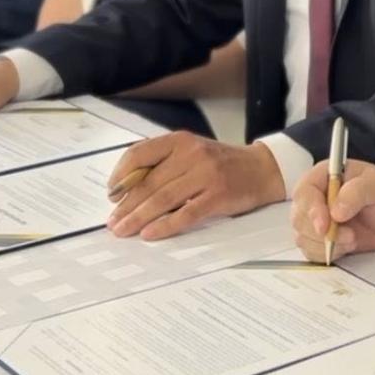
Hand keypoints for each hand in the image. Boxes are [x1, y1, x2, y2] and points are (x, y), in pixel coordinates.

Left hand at [106, 132, 285, 239]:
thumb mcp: (192, 152)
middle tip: (114, 222)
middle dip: (126, 206)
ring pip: (163, 199)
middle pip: (149, 183)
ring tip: (124, 231)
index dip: (121, 176)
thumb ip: (164, 164)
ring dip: (139, 218)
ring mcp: (207, 175)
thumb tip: (127, 190)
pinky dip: (165, 226)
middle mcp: (192, 154)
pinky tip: (151, 234)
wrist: (262, 169)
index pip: (139, 154)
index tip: (112, 194)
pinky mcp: (218, 196)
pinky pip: (185, 213)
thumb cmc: (222, 164)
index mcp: (181, 140)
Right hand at [291, 160, 374, 262]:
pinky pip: (311, 251)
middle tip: (350, 236)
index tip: (325, 225)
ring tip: (353, 239)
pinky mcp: (320, 238)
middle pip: (299, 218)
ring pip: (303, 237)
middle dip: (322, 233)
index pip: (305, 192)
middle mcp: (316, 196)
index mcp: (325, 176)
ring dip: (327, 244)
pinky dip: (328, 253)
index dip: (311, 210)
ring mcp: (316, 218)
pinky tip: (347, 246)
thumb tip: (335, 210)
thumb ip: (358, 192)